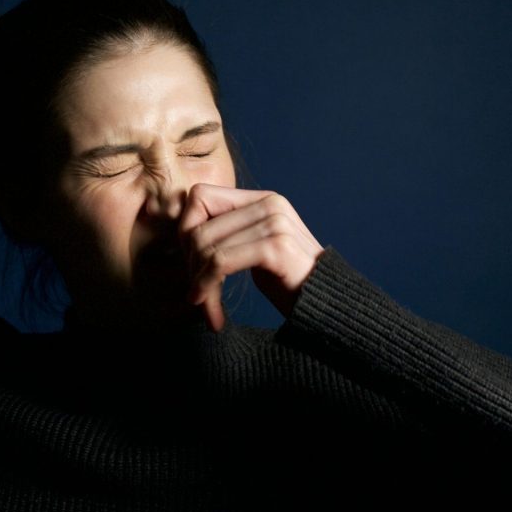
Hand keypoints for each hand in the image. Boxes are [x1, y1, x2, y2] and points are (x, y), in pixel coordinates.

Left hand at [179, 184, 324, 329]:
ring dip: (199, 284)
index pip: (199, 196)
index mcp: (261, 199)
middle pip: (198, 225)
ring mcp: (275, 222)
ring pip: (206, 246)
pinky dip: (209, 289)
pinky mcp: (276, 247)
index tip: (193, 266)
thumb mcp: (252, 250)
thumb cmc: (288, 282)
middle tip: (197, 295)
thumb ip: (226, 234)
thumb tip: (181, 234)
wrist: (330, 308)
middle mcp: (269, 203)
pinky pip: (220, 262)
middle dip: (190, 265)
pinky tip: (214, 315)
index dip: (186, 230)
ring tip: (206, 308)